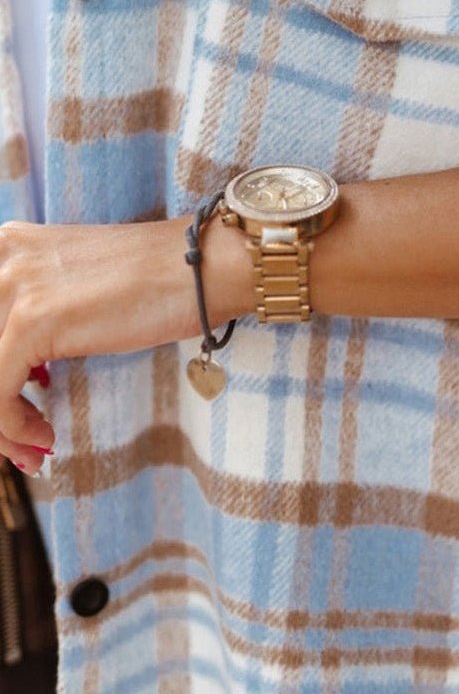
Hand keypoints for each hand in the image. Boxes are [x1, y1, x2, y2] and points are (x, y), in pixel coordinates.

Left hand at [0, 214, 254, 473]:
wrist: (204, 268)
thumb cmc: (156, 282)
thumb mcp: (78, 287)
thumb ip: (37, 313)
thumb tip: (21, 373)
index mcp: (7, 245)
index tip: (17, 404)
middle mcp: (3, 258)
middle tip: (23, 440)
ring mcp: (15, 285)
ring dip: (3, 428)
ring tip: (34, 448)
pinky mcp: (31, 321)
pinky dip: (13, 428)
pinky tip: (45, 437)